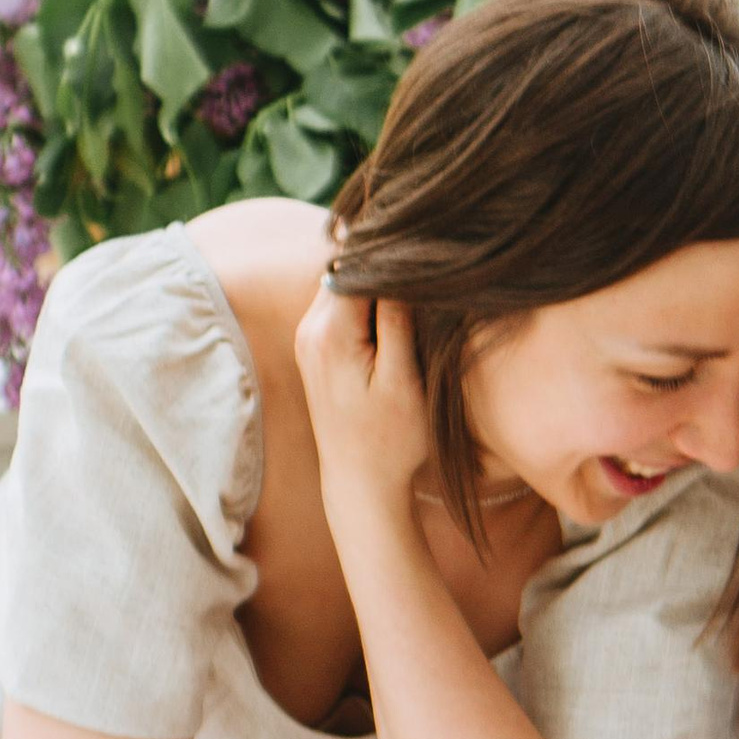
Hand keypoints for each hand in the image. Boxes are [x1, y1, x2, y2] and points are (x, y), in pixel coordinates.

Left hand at [294, 274, 432, 521]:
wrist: (360, 483)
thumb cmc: (390, 439)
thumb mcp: (404, 380)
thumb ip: (397, 319)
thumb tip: (399, 264)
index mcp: (330, 333)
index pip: (359, 264)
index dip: (395, 256)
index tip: (429, 256)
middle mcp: (309, 329)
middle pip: (348, 268)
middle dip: (385, 265)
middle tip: (427, 273)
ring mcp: (308, 338)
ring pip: (344, 284)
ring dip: (377, 285)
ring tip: (414, 297)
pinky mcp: (316, 348)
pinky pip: (340, 305)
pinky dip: (367, 302)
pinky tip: (394, 316)